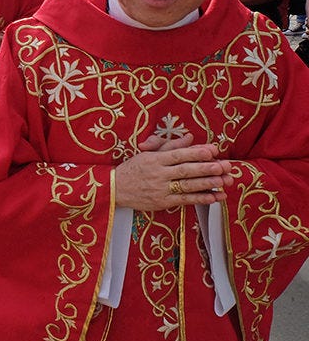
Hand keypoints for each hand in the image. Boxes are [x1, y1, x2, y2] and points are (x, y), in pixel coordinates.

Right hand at [115, 135, 232, 210]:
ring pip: (188, 186)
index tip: (212, 150)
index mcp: (154, 159)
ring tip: (224, 181)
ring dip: (208, 184)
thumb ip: (169, 145)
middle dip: (207, 168)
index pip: (178, 154)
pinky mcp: (163, 202)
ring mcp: (160, 189)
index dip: (196, 152)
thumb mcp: (147, 153)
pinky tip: (214, 197)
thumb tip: (190, 138)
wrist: (115, 188)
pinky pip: (185, 200)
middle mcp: (158, 174)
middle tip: (225, 166)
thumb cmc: (133, 169)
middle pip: (186, 170)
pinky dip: (200, 199)